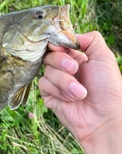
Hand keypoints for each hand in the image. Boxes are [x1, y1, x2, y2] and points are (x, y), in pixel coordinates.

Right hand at [39, 31, 121, 146]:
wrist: (104, 118)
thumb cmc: (108, 89)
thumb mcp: (104, 57)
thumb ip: (90, 39)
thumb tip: (71, 35)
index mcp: (77, 58)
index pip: (59, 44)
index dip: (58, 43)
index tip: (60, 45)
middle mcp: (65, 69)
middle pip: (50, 54)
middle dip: (61, 61)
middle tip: (75, 70)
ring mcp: (56, 82)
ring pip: (47, 70)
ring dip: (65, 81)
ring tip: (81, 93)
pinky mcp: (49, 95)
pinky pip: (44, 84)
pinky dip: (58, 91)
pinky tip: (71, 99)